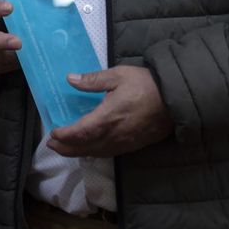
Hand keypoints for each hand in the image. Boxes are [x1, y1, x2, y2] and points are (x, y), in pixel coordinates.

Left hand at [45, 66, 172, 157]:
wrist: (176, 99)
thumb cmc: (146, 84)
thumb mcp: (118, 75)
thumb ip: (93, 80)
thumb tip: (70, 79)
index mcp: (108, 117)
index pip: (80, 131)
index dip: (65, 135)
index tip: (53, 133)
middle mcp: (114, 134)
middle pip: (85, 147)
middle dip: (66, 148)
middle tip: (52, 145)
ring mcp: (125, 142)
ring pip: (97, 152)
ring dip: (79, 152)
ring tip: (66, 149)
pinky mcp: (134, 145)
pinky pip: (109, 153)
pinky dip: (95, 152)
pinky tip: (90, 149)